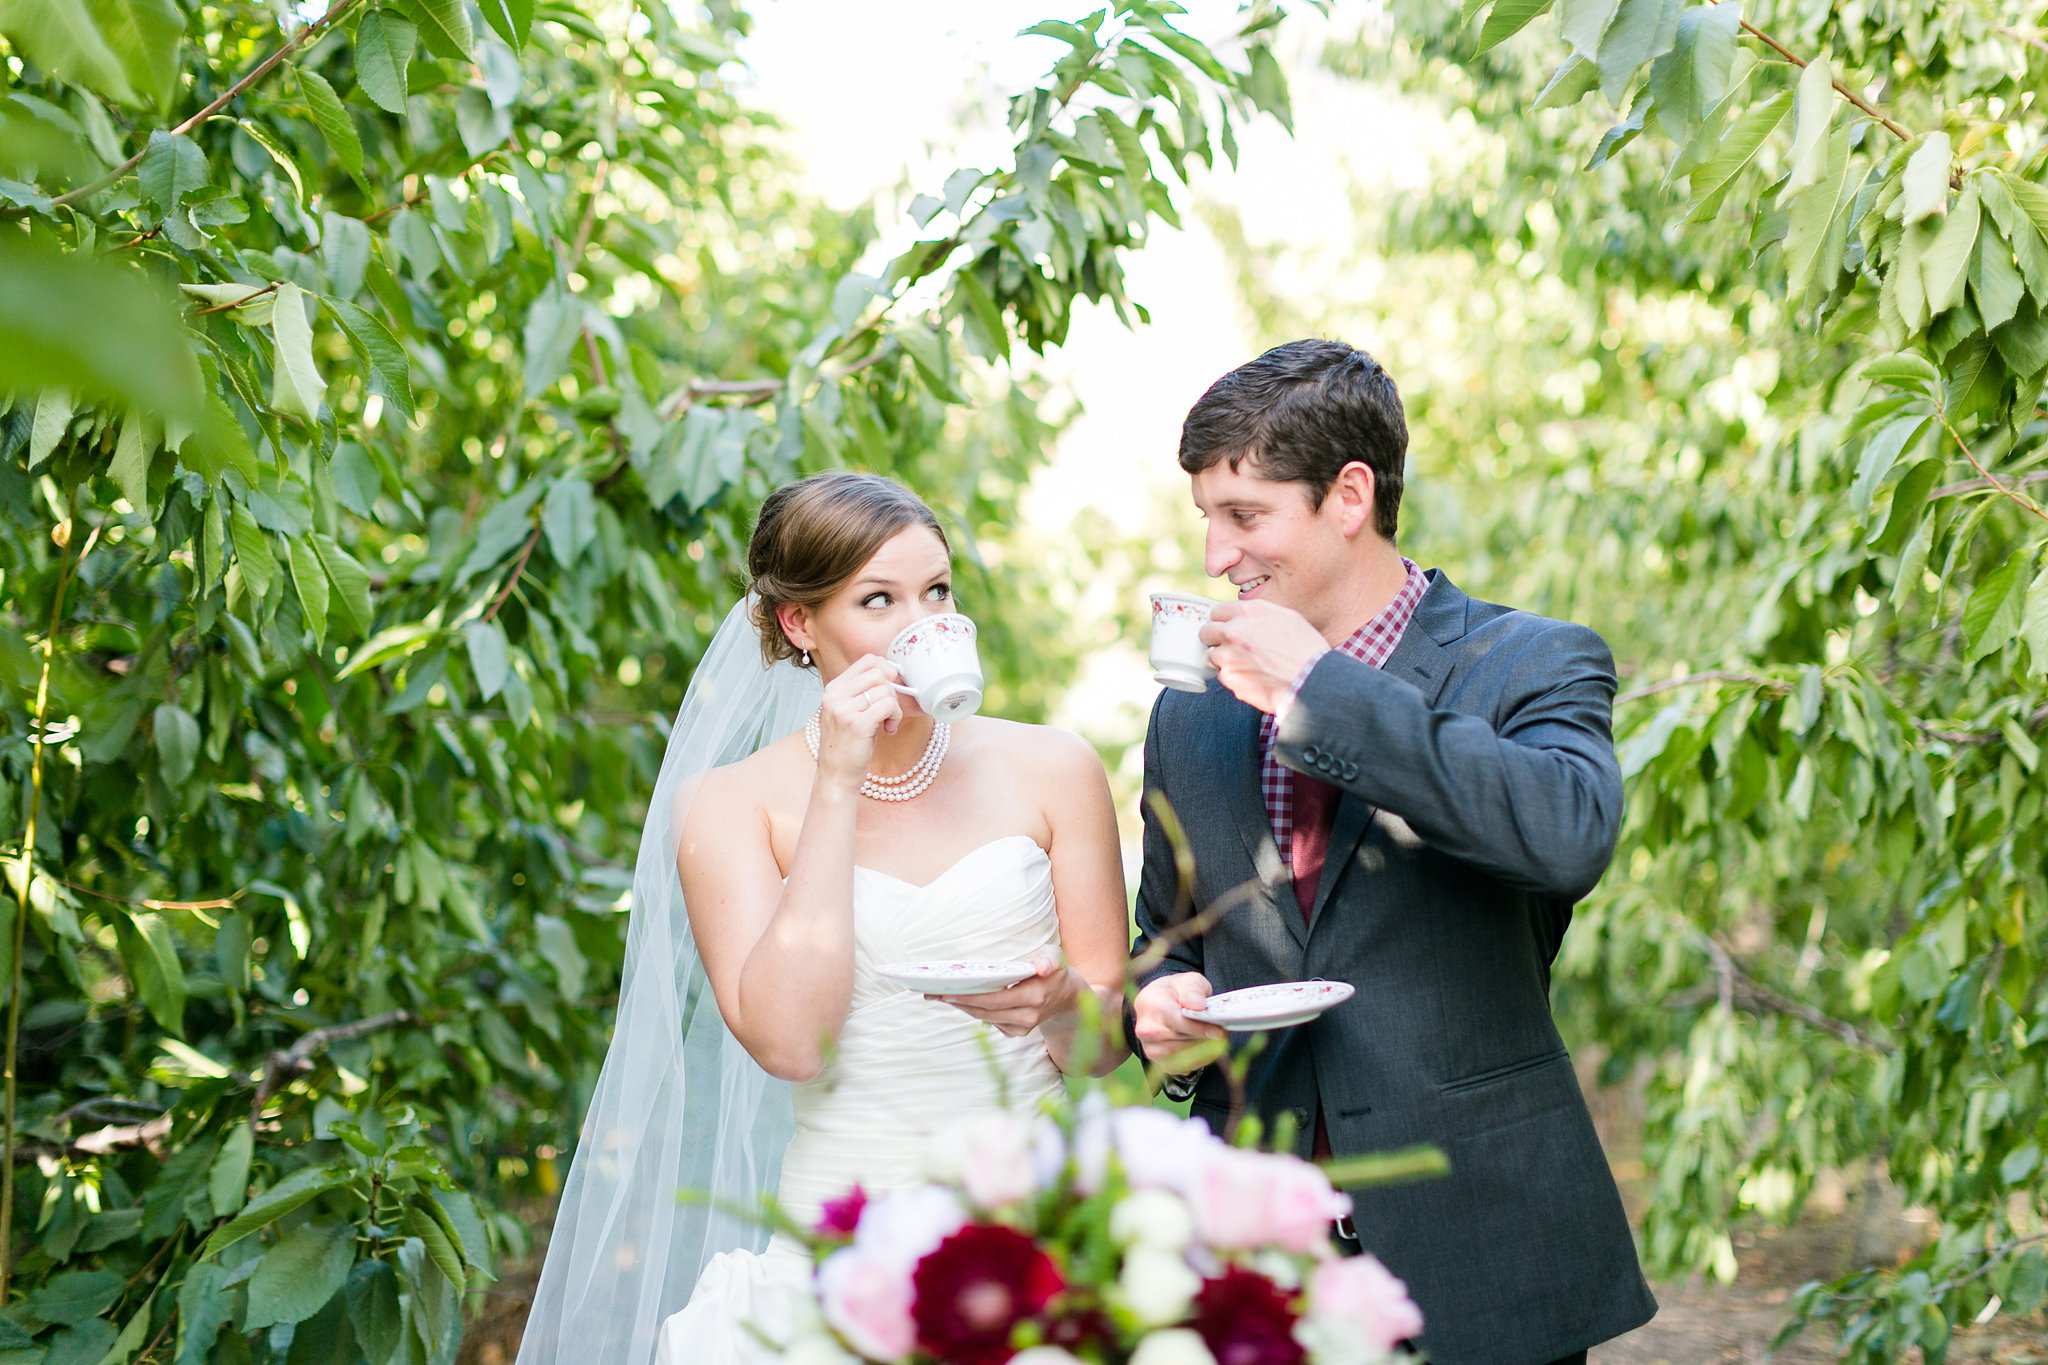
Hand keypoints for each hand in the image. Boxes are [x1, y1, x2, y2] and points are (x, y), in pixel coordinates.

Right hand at [815, 655, 904, 785]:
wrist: (836, 776)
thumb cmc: (847, 745)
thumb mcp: (847, 712)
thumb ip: (861, 692)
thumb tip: (890, 673)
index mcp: (833, 689)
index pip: (867, 661)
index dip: (886, 670)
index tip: (890, 687)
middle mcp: (835, 696)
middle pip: (878, 673)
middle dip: (891, 690)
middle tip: (888, 709)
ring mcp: (844, 710)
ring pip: (885, 690)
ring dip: (894, 707)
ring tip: (887, 723)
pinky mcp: (857, 724)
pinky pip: (889, 705)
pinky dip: (895, 717)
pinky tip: (888, 730)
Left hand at [933, 947, 1079, 1037]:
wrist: (1068, 999)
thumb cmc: (1057, 972)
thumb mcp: (1057, 959)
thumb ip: (1050, 959)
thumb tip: (1041, 966)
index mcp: (1034, 997)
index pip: (995, 998)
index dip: (970, 997)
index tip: (948, 992)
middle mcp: (1027, 1017)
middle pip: (985, 1010)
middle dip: (958, 1001)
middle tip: (934, 993)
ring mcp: (1022, 1028)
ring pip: (984, 1018)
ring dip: (962, 1007)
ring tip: (940, 996)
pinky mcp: (1017, 1032)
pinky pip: (990, 1021)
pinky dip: (974, 1011)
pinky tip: (960, 1001)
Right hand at [1131, 971, 1223, 1070]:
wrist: (1163, 1005)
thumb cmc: (1177, 992)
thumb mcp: (1188, 981)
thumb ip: (1193, 990)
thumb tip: (1197, 1005)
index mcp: (1148, 1005)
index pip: (1175, 1021)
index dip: (1198, 1027)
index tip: (1218, 1030)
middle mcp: (1145, 1030)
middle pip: (1179, 1041)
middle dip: (1203, 1038)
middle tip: (1222, 1034)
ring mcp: (1151, 1048)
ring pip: (1183, 1056)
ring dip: (1203, 1050)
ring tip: (1216, 1038)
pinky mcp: (1161, 1063)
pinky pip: (1185, 1068)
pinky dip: (1200, 1060)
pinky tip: (1207, 1047)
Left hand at [1198, 601, 1328, 714]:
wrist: (1311, 680)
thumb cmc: (1306, 649)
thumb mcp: (1288, 617)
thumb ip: (1261, 614)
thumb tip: (1248, 616)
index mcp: (1248, 612)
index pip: (1217, 612)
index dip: (1223, 621)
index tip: (1227, 628)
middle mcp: (1233, 631)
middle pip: (1206, 632)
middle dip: (1215, 639)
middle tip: (1230, 647)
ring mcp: (1228, 656)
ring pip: (1212, 656)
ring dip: (1224, 660)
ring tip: (1247, 665)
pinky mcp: (1230, 679)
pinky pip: (1224, 676)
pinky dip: (1234, 677)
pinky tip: (1253, 678)